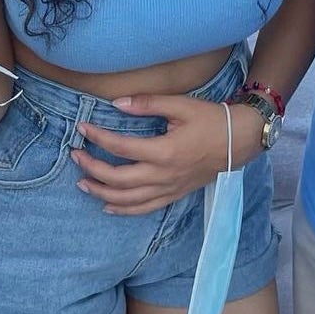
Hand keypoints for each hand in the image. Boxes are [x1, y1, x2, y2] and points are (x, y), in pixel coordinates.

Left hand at [71, 94, 260, 215]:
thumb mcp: (181, 105)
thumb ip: (148, 104)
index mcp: (164, 152)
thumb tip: (117, 103)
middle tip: (75, 155)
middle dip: (92, 167)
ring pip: (128, 199)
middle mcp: (163, 175)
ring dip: (101, 193)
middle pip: (118, 179)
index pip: (121, 148)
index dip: (98, 137)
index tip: (82, 127)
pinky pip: (145, 208)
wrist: (239, 141)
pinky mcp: (174, 195)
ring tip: (82, 182)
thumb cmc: (211, 120)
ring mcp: (169, 189)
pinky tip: (108, 206)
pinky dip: (124, 210)